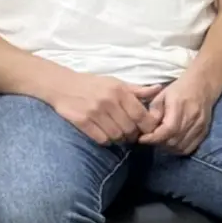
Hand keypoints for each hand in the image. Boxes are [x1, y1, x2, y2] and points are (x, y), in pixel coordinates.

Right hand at [46, 72, 163, 145]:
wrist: (62, 85)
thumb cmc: (93, 84)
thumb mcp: (116, 82)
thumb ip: (138, 89)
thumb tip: (159, 88)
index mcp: (119, 91)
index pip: (140, 114)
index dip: (147, 126)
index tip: (147, 129)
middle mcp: (108, 101)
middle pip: (130, 127)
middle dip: (134, 134)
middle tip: (132, 134)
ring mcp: (94, 112)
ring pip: (116, 135)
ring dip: (120, 138)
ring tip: (120, 135)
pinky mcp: (82, 121)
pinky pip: (101, 139)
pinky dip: (106, 140)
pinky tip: (106, 135)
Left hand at [138, 74, 219, 154]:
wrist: (203, 84)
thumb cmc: (180, 88)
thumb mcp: (162, 94)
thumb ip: (154, 111)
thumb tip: (148, 128)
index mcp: (180, 106)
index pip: (167, 130)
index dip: (153, 138)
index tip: (142, 139)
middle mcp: (192, 118)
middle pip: (173, 141)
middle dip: (158, 143)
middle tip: (151, 138)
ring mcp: (200, 126)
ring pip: (180, 147)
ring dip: (168, 147)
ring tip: (161, 140)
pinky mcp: (204, 131)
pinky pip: (189, 148)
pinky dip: (178, 149)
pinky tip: (172, 142)